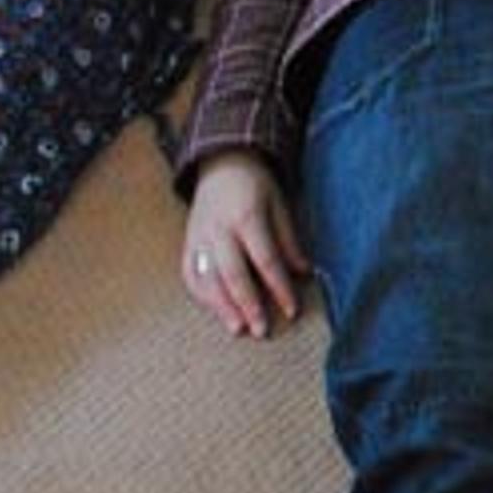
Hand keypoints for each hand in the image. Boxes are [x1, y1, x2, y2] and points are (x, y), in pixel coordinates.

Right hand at [183, 153, 310, 336]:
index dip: (279, 287)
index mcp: (247, 217)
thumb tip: (304, 272)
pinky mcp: (188, 243)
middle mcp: (220, 230)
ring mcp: (199, 238)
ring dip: (221, 306)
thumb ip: (288, 240)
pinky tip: (216, 310)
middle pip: (233, 273)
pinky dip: (202, 295)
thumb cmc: (256, 185)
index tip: (291, 310)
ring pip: (207, 278)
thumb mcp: (279, 204)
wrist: (221, 163)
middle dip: (248, 304)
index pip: (265, 260)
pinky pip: (191, 274)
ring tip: (237, 328)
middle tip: (261, 330)